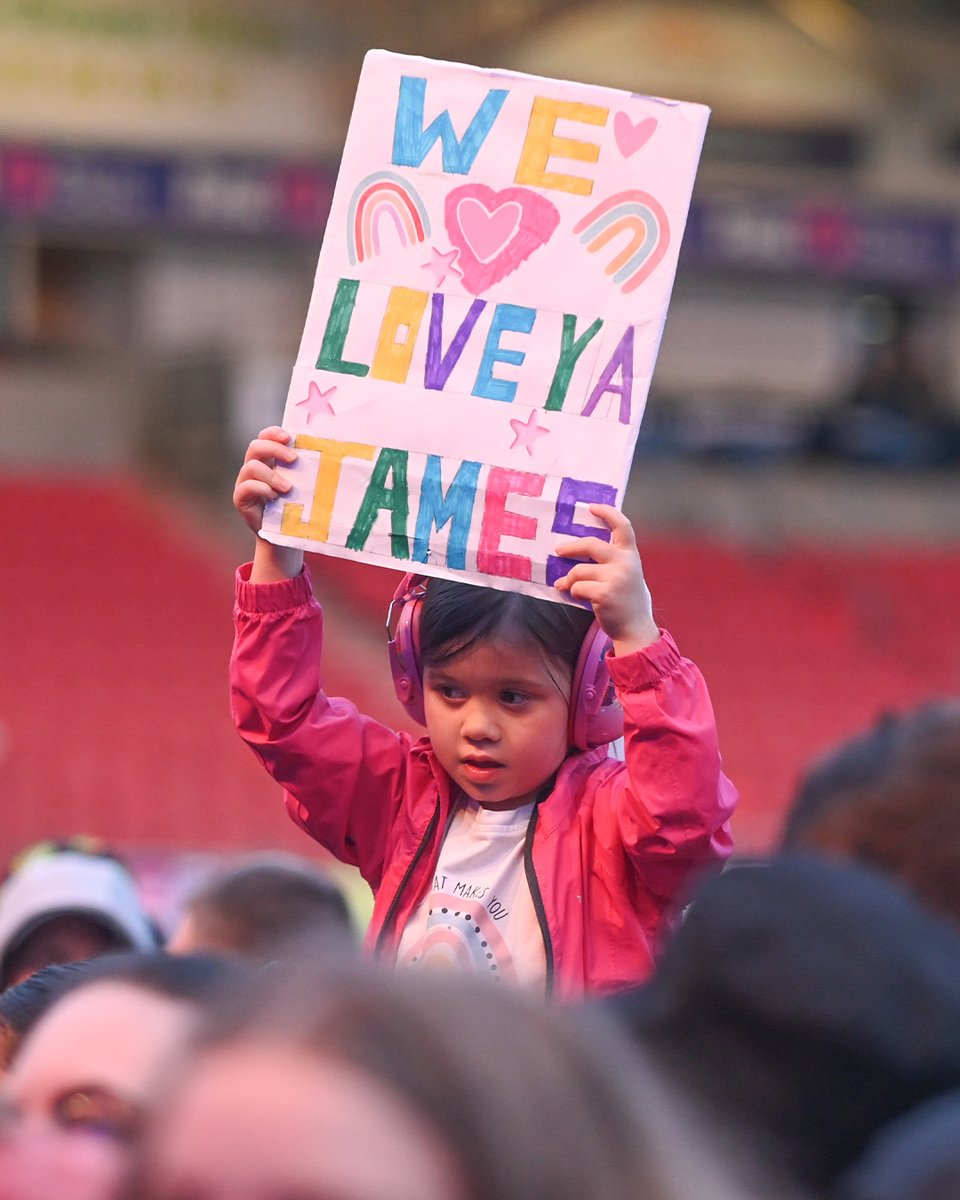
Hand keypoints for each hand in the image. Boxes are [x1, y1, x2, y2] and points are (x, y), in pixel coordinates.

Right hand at [234, 426, 303, 582]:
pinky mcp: (241, 499)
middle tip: (293, 459)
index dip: (274, 433)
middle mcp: (254, 468)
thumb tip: (334, 454)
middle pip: (255, 447)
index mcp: (269, 460)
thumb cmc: (297, 507)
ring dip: (272, 475)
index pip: (265, 437)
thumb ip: (307, 470)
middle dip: (274, 449)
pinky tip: (274, 497)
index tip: (289, 436)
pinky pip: (245, 487)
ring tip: (288, 488)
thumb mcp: (303, 486)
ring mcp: (245, 482)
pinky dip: (261, 489)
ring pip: (251, 467)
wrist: (285, 537)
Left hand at [552, 504, 658, 654]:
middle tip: (558, 550)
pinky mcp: (604, 594)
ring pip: (579, 570)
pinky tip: (579, 597)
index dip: (607, 512)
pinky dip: (573, 592)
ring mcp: (615, 578)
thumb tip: (579, 548)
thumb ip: (612, 559)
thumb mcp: (627, 574)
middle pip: (591, 544)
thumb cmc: (627, 600)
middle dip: (571, 547)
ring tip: (566, 585)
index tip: (592, 507)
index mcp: (631, 555)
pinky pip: (577, 587)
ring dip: (569, 579)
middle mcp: (625, 563)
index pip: (622, 526)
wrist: (635, 629)